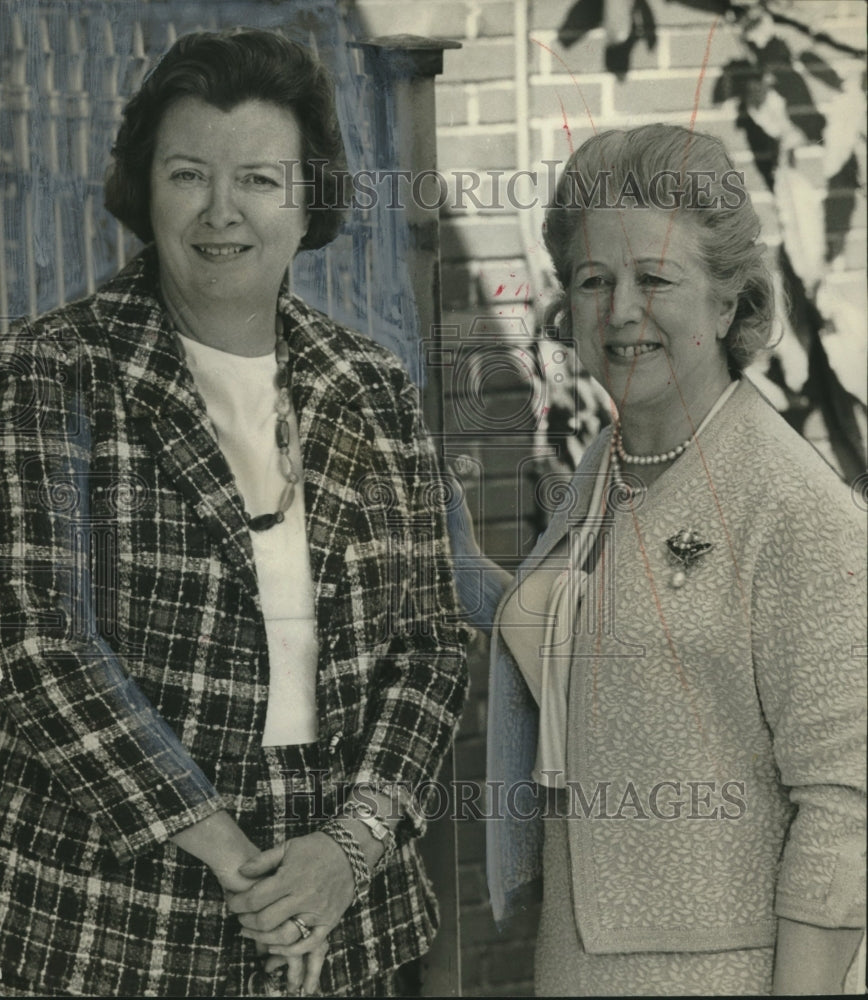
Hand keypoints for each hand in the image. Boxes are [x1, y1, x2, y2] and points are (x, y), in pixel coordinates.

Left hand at [227, 831, 355, 993]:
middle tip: (240, 917)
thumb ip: (263, 860)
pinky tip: (274, 947)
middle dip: (246, 921)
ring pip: (283, 936)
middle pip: (266, 920)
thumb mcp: (288, 846)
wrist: (349, 852)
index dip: (238, 904)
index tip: (233, 903)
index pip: (256, 898)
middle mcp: (304, 897)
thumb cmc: (316, 848)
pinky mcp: (329, 921)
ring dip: (262, 938)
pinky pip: (307, 944)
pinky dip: (289, 951)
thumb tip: (241, 872)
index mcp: (291, 877)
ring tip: (252, 932)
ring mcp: (317, 912)